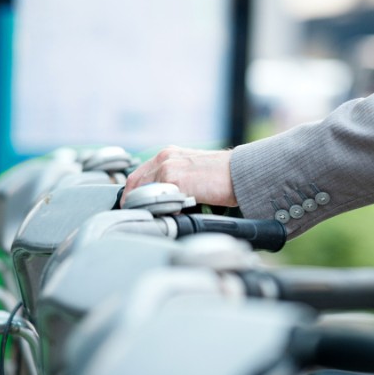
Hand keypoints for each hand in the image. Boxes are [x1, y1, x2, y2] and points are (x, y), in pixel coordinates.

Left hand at [122, 145, 236, 207]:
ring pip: (143, 194)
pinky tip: (171, 218)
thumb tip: (162, 201)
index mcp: (168, 154)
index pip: (137, 176)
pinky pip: (158, 201)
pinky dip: (161, 212)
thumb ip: (174, 180)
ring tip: (156, 219)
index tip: (135, 208)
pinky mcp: (176, 181)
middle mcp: (165, 158)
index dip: (132, 194)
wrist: (241, 172)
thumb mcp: (192, 171)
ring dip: (147, 209)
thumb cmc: (222, 175)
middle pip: (134, 185)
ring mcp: (168, 168)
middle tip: (140, 218)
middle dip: (134, 204)